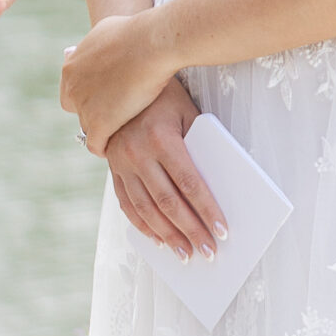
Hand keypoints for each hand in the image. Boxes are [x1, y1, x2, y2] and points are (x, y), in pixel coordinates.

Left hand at [60, 10, 175, 154]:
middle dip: (95, 114)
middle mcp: (72, 86)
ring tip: (121, 134)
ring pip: (89, 128)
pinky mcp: (99, 123)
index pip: (70, 92)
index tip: (103, 102)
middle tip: (114, 117)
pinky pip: (96, 145)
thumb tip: (101, 45)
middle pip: (79, 111)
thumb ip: (98, 46)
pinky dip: (105, 148)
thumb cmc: (137, 32)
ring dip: (104, 130)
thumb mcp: (107, 31)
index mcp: (71, 66)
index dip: (88, 98)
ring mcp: (84, 106)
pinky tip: (116, 148)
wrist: (150, 43)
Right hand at [99, 80, 225, 260]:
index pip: (190, 183)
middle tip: (209, 252)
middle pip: (169, 202)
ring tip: (186, 255)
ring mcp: (121, 163)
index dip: (207, 209)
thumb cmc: (163, 95)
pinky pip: (126, 204)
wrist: (119, 80)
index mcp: (161, 138)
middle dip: (191, 230)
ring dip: (168, 236)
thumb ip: (199, 144)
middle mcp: (138, 154)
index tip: (222, 231)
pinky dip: (143, 225)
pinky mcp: (113, 169)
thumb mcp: (187, 111)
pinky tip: (158, 240)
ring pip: (146, 209)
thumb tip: (220, 182)